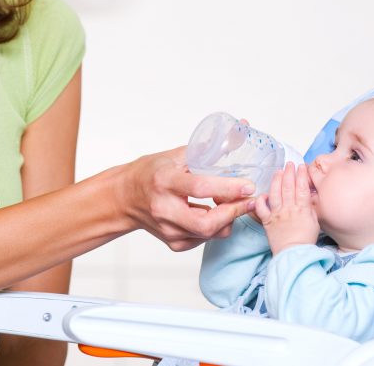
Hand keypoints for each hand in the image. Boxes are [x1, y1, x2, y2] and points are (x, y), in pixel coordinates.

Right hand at [119, 146, 255, 250]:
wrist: (125, 198)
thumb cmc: (150, 173)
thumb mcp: (175, 156)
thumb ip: (208, 148)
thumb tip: (241, 131)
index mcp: (164, 181)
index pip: (200, 188)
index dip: (228, 188)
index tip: (248, 186)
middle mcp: (164, 209)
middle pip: (206, 223)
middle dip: (233, 212)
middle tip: (248, 200)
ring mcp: (168, 229)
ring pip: (210, 233)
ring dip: (228, 218)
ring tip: (231, 202)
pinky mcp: (174, 243)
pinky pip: (205, 239)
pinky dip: (216, 226)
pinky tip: (214, 212)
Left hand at [255, 162, 319, 253]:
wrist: (294, 254)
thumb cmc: (306, 240)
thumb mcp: (315, 222)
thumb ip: (310, 208)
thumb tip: (307, 198)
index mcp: (302, 209)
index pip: (302, 188)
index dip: (301, 175)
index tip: (301, 166)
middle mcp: (289, 209)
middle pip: (288, 186)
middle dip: (289, 173)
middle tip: (289, 164)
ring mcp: (277, 214)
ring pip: (275, 193)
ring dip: (276, 180)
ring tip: (278, 172)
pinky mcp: (267, 221)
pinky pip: (261, 208)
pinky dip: (260, 199)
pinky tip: (263, 193)